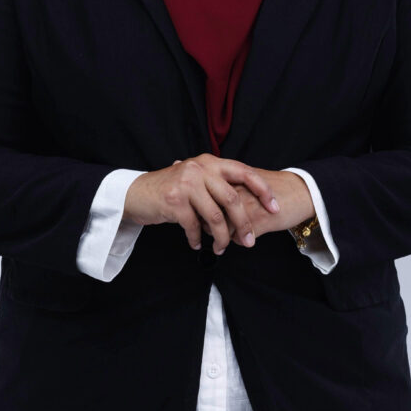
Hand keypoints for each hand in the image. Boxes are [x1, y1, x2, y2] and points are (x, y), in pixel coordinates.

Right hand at [122, 153, 280, 254]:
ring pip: (215, 217)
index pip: (244, 173)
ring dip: (222, 237)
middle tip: (250, 241)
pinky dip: (197, 239)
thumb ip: (217, 185)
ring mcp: (186, 184)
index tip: (274, 207)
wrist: (135, 194)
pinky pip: (194, 226)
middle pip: (232, 199)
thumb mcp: (196, 179)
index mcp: (209, 162)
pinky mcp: (174, 201)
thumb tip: (251, 203)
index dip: (263, 190)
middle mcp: (199, 169)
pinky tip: (197, 244)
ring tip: (221, 248)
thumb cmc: (170, 189)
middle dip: (244, 223)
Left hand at [212, 171, 314, 242]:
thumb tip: (211, 205)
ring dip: (223, 239)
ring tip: (223, 244)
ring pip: (224, 228)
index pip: (208, 199)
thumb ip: (231, 190)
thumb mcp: (249, 183)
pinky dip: (240, 241)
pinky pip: (239, 238)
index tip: (205, 221)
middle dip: (211, 228)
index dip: (205, 213)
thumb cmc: (277, 187)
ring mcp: (247, 206)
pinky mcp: (258, 220)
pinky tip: (246, 238)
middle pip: (212, 215)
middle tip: (213, 236)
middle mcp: (237, 191)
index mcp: (234, 180)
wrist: (302, 191)